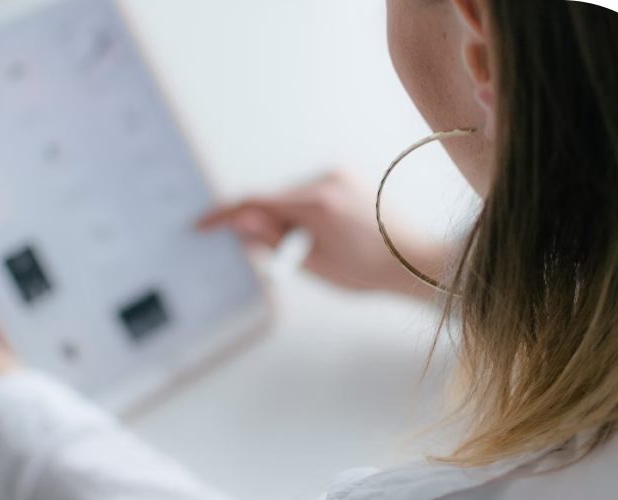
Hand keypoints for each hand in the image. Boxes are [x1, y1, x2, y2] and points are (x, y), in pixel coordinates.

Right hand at [199, 168, 445, 297]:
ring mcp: (337, 174)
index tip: (201, 225)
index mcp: (318, 203)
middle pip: (272, 198)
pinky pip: (307, 191)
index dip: (225, 214)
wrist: (416, 258)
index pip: (256, 201)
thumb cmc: (369, 269)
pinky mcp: (344, 175)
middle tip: (278, 254)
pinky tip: (325, 233)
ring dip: (285, 218)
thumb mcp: (314, 263)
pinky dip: (302, 211)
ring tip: (315, 248)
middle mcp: (326, 179)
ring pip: (289, 195)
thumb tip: (241, 222)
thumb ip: (273, 240)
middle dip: (263, 223)